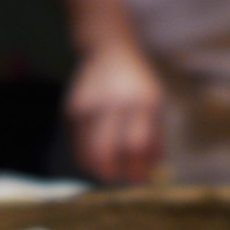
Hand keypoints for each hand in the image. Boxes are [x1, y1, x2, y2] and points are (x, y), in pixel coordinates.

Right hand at [66, 43, 164, 184]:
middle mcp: (114, 102)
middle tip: (120, 178)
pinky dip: (88, 157)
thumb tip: (149, 175)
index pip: (136, 145)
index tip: (140, 180)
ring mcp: (90, 106)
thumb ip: (155, 140)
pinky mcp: (73, 110)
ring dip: (99, 169)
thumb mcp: (156, 106)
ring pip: (88, 154)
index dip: (137, 168)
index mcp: (142, 101)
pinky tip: (97, 154)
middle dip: (113, 174)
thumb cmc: (138, 85)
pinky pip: (79, 145)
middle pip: (106, 153)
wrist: (109, 50)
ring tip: (109, 169)